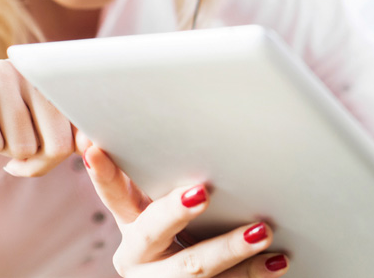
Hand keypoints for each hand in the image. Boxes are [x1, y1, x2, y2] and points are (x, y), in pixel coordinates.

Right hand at [0, 59, 74, 175]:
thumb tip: (89, 148)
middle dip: (37, 162)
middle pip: (56, 143)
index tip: (47, 154)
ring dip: (4, 153)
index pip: (78, 128)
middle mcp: (30, 72)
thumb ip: (64, 136)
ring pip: (23, 146)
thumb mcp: (35, 129)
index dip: (64, 152)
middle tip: (17, 157)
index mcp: (53, 80)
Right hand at [83, 144, 289, 277]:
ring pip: (194, 268)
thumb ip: (167, 171)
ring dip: (230, 249)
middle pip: (152, 233)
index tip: (96, 148)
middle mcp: (141, 255)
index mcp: (130, 223)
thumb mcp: (163, 200)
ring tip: (262, 231)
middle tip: (202, 192)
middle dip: (176, 213)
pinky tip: (278, 261)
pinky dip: (255, 273)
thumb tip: (177, 111)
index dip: (103, 173)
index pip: (112, 194)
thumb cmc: (183, 224)